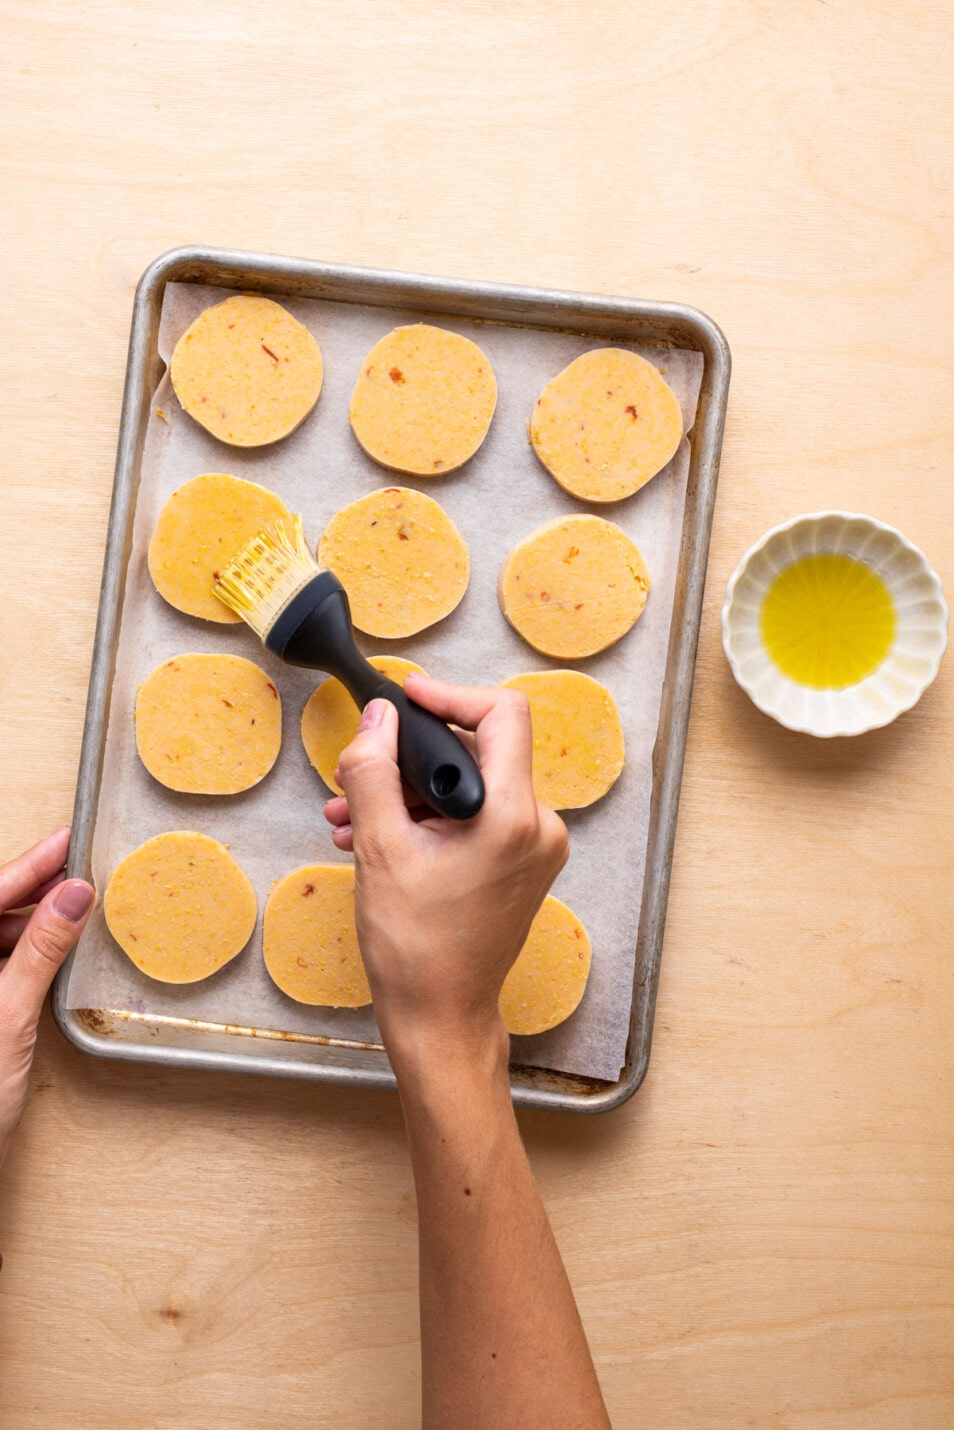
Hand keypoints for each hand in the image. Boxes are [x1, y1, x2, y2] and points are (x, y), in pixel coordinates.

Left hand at [0, 827, 93, 1161]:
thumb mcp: (8, 1015)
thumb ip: (41, 949)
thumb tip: (73, 896)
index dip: (29, 862)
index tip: (66, 839)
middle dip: (33, 890)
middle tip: (81, 871)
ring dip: (29, 924)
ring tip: (74, 912)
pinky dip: (21, 956)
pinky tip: (50, 954)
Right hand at [323, 675, 568, 1072]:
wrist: (441, 1017)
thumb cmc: (416, 949)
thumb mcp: (378, 849)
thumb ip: (372, 772)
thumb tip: (376, 718)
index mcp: (512, 817)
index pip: (502, 715)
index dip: (451, 694)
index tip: (409, 696)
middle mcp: (538, 827)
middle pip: (478, 751)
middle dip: (410, 758)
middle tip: (358, 773)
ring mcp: (535, 848)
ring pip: (469, 787)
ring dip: (408, 793)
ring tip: (351, 816)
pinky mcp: (522, 865)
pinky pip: (476, 816)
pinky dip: (429, 819)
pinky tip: (378, 839)